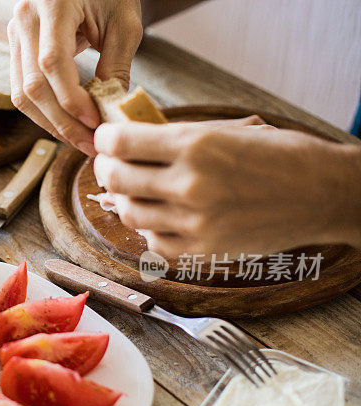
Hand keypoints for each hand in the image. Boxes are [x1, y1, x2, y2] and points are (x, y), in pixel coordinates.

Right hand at [8, 0, 142, 154]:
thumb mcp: (123, 23)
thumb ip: (116, 65)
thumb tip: (111, 112)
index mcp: (52, 4)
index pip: (52, 62)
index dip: (71, 98)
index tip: (95, 121)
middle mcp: (24, 18)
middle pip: (33, 85)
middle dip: (61, 121)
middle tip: (89, 143)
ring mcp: (15, 33)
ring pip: (21, 93)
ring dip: (50, 123)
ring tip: (78, 139)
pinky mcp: (16, 47)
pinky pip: (22, 88)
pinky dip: (44, 111)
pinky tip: (66, 123)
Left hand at [93, 121, 360, 257]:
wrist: (325, 193)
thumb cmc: (282, 154)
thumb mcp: (230, 129)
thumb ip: (181, 136)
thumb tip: (136, 138)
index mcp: (196, 144)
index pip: (121, 143)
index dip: (104, 139)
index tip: (106, 139)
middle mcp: (191, 183)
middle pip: (117, 179)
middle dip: (105, 169)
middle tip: (110, 165)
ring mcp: (196, 221)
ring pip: (130, 214)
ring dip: (124, 200)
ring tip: (131, 191)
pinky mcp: (205, 251)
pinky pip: (155, 244)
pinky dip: (149, 230)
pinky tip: (157, 217)